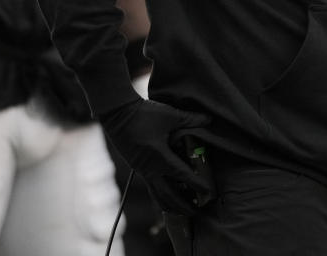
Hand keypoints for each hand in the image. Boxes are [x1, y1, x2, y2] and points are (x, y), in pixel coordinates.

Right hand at [100, 98, 212, 214]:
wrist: (117, 114)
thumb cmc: (144, 114)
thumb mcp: (170, 115)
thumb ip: (190, 119)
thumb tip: (209, 119)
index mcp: (160, 158)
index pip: (183, 176)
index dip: (197, 185)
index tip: (208, 193)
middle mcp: (150, 169)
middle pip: (168, 195)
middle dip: (183, 205)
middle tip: (197, 212)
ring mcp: (142, 170)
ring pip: (157, 194)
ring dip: (170, 204)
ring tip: (182, 212)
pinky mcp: (137, 167)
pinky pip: (151, 187)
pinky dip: (160, 196)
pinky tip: (166, 198)